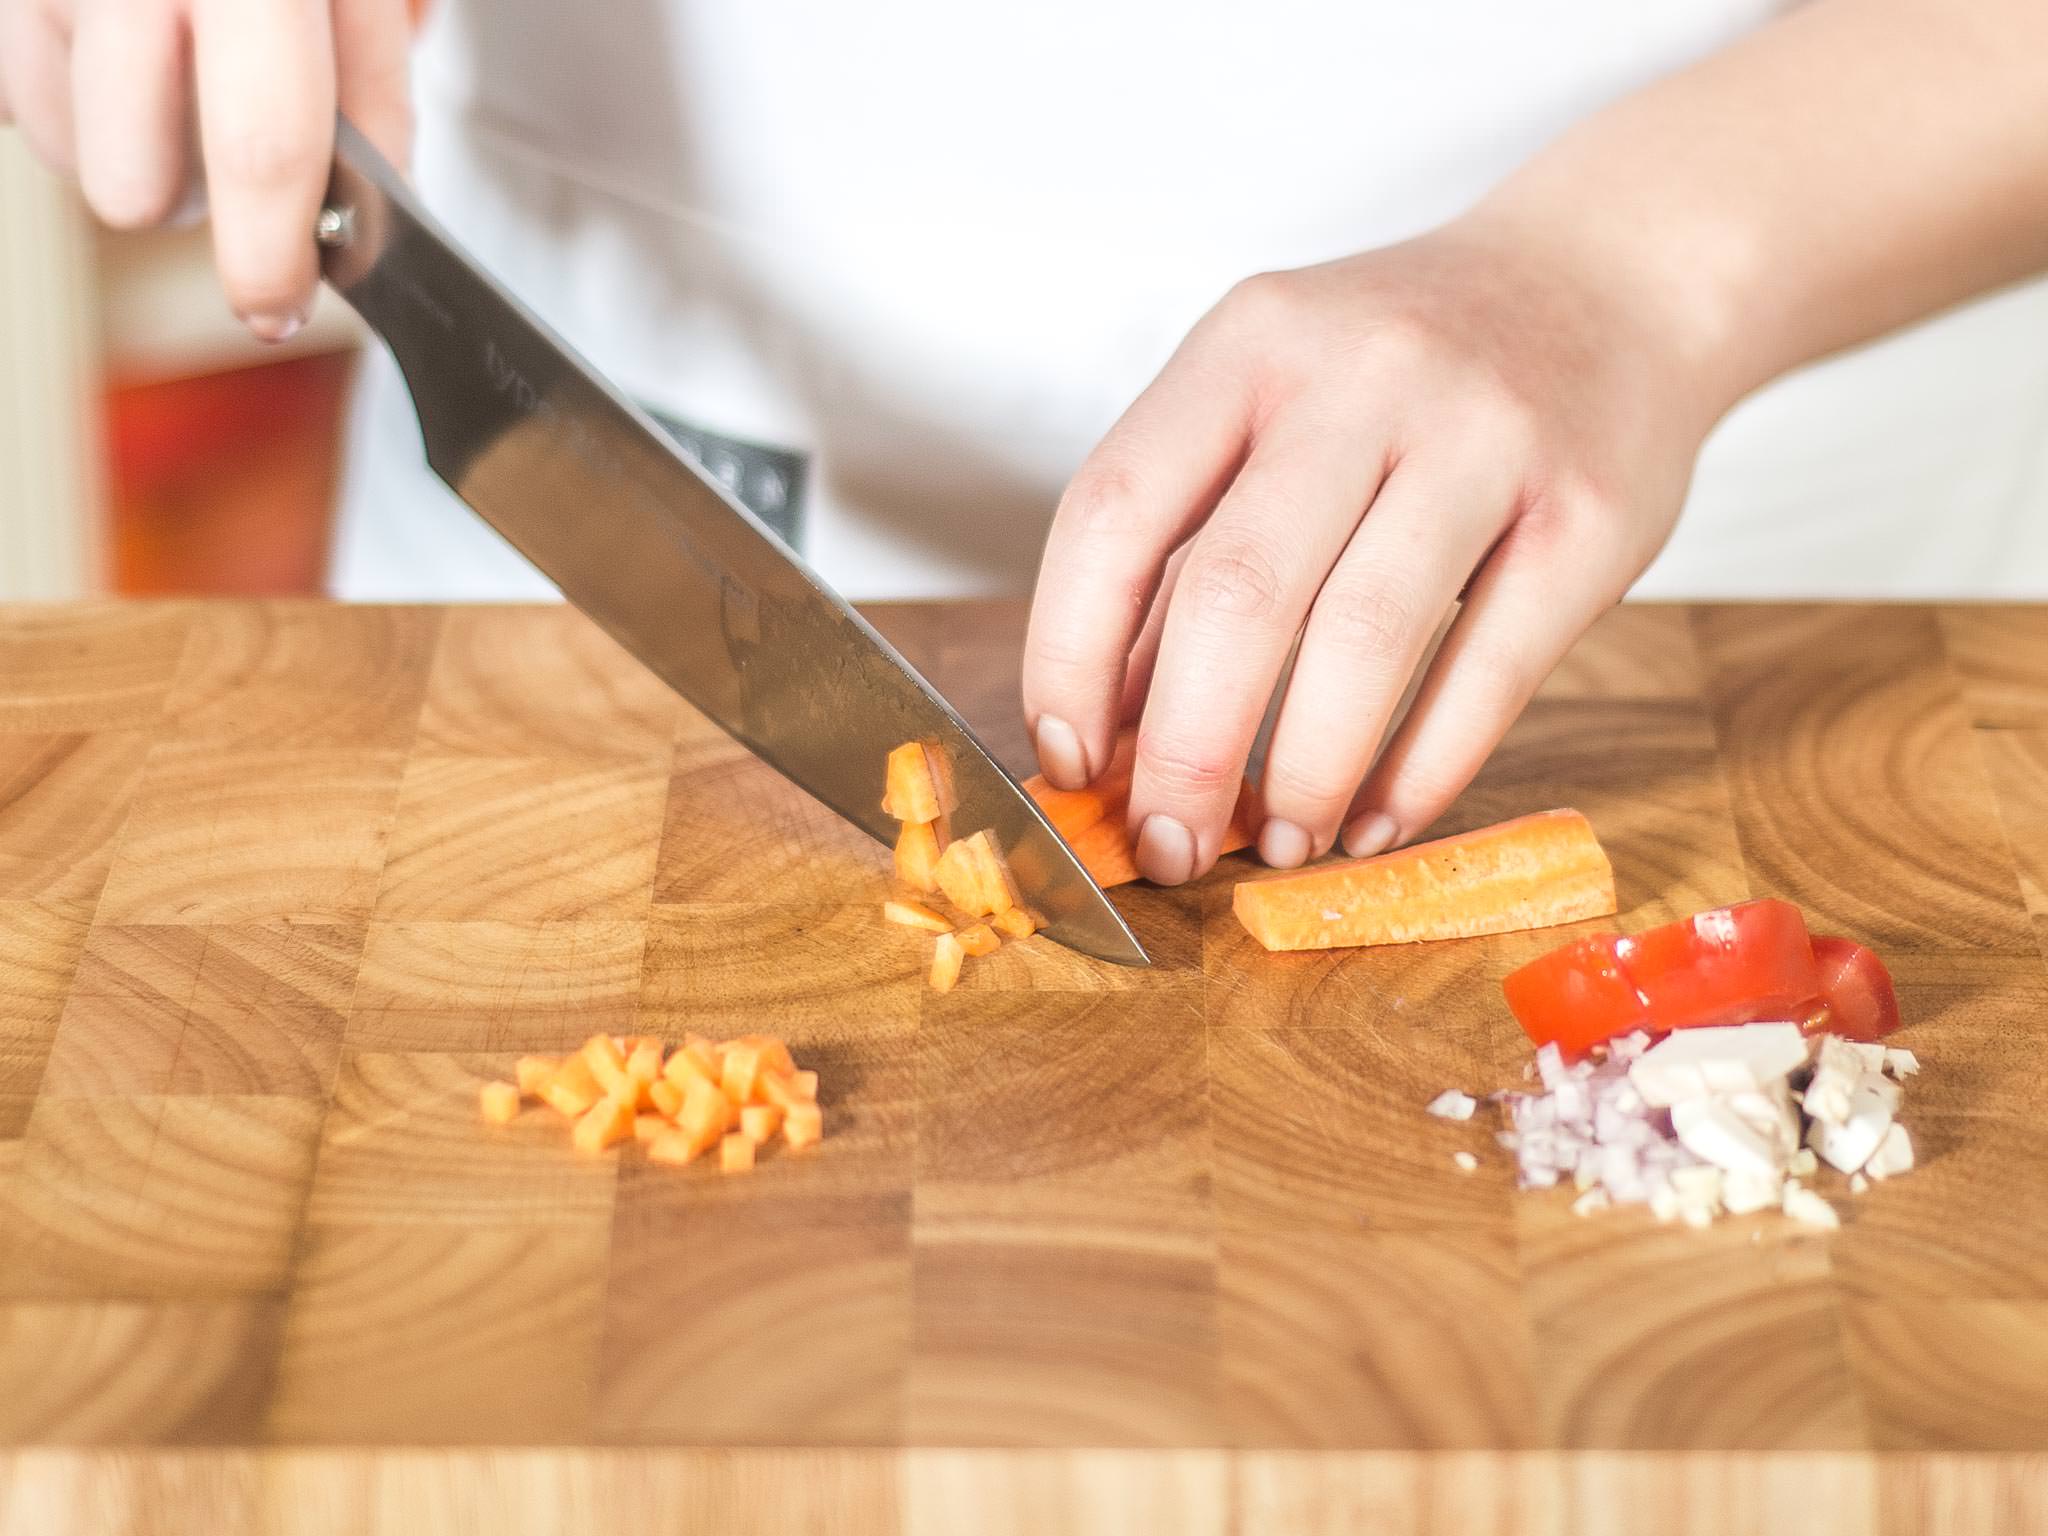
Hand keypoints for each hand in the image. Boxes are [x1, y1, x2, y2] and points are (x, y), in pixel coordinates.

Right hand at [0, 0, 410, 339]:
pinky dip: (69, 92)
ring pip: (68, 151)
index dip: (270, 254)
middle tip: (233, 169)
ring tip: (173, 67)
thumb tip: (365, 214)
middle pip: (134, 183)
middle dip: (191, 209)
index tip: (277, 307)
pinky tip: (111, 36)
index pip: (263, 145)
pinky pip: (14, 96)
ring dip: (129, 146)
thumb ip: (374, 83)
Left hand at [1022, 216, 1718, 883]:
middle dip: (1183, 753)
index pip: (1113, 511)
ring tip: (1281, 844)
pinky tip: (1377, 823)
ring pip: (1364, 638)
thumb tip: (1105, 732)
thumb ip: (1184, 552)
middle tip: (1169, 846)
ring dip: (1303, 775)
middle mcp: (1360, 375)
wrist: (1610, 281)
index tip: (1069, 759)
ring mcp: (1484, 435)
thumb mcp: (1274, 409)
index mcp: (1248, 344)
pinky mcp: (1592, 511)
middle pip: (1236, 592)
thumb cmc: (1406, 377)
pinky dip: (1421, 772)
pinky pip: (1490, 670)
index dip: (1070, 655)